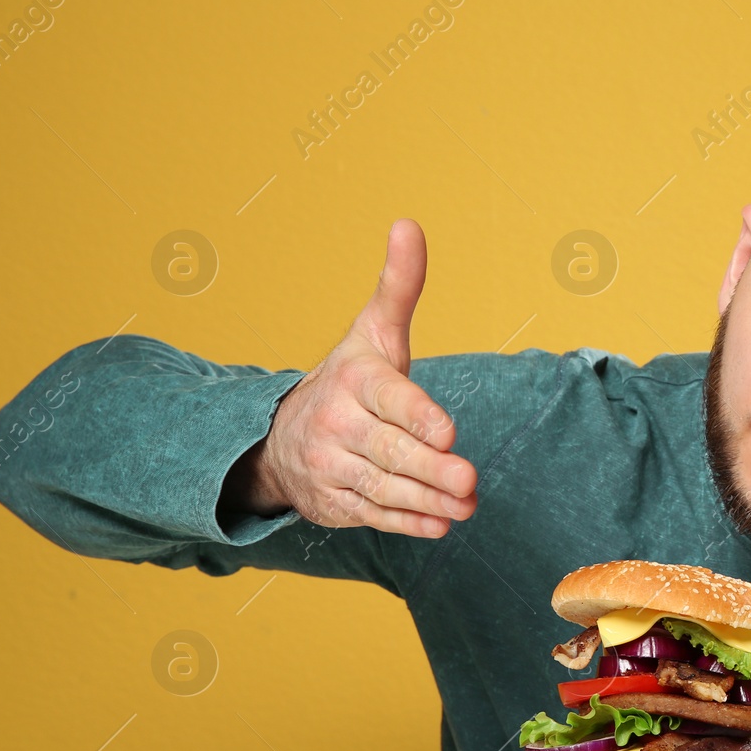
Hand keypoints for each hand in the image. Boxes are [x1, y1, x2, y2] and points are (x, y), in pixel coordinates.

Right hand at [237, 219, 477, 536]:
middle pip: (389, 450)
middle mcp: (337, 425)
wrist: (280, 436)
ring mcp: (332, 467)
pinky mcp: (334, 503)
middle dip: (431, 467)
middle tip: (470, 479)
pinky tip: (440, 526)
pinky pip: (373, 516)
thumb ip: (398, 286)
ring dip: (428, 500)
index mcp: (354, 381)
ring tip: (466, 505)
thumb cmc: (350, 379)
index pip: (388, 399)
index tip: (448, 431)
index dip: (417, 416)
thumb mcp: (373, 332)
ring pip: (384, 487)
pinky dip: (407, 524)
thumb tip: (409, 224)